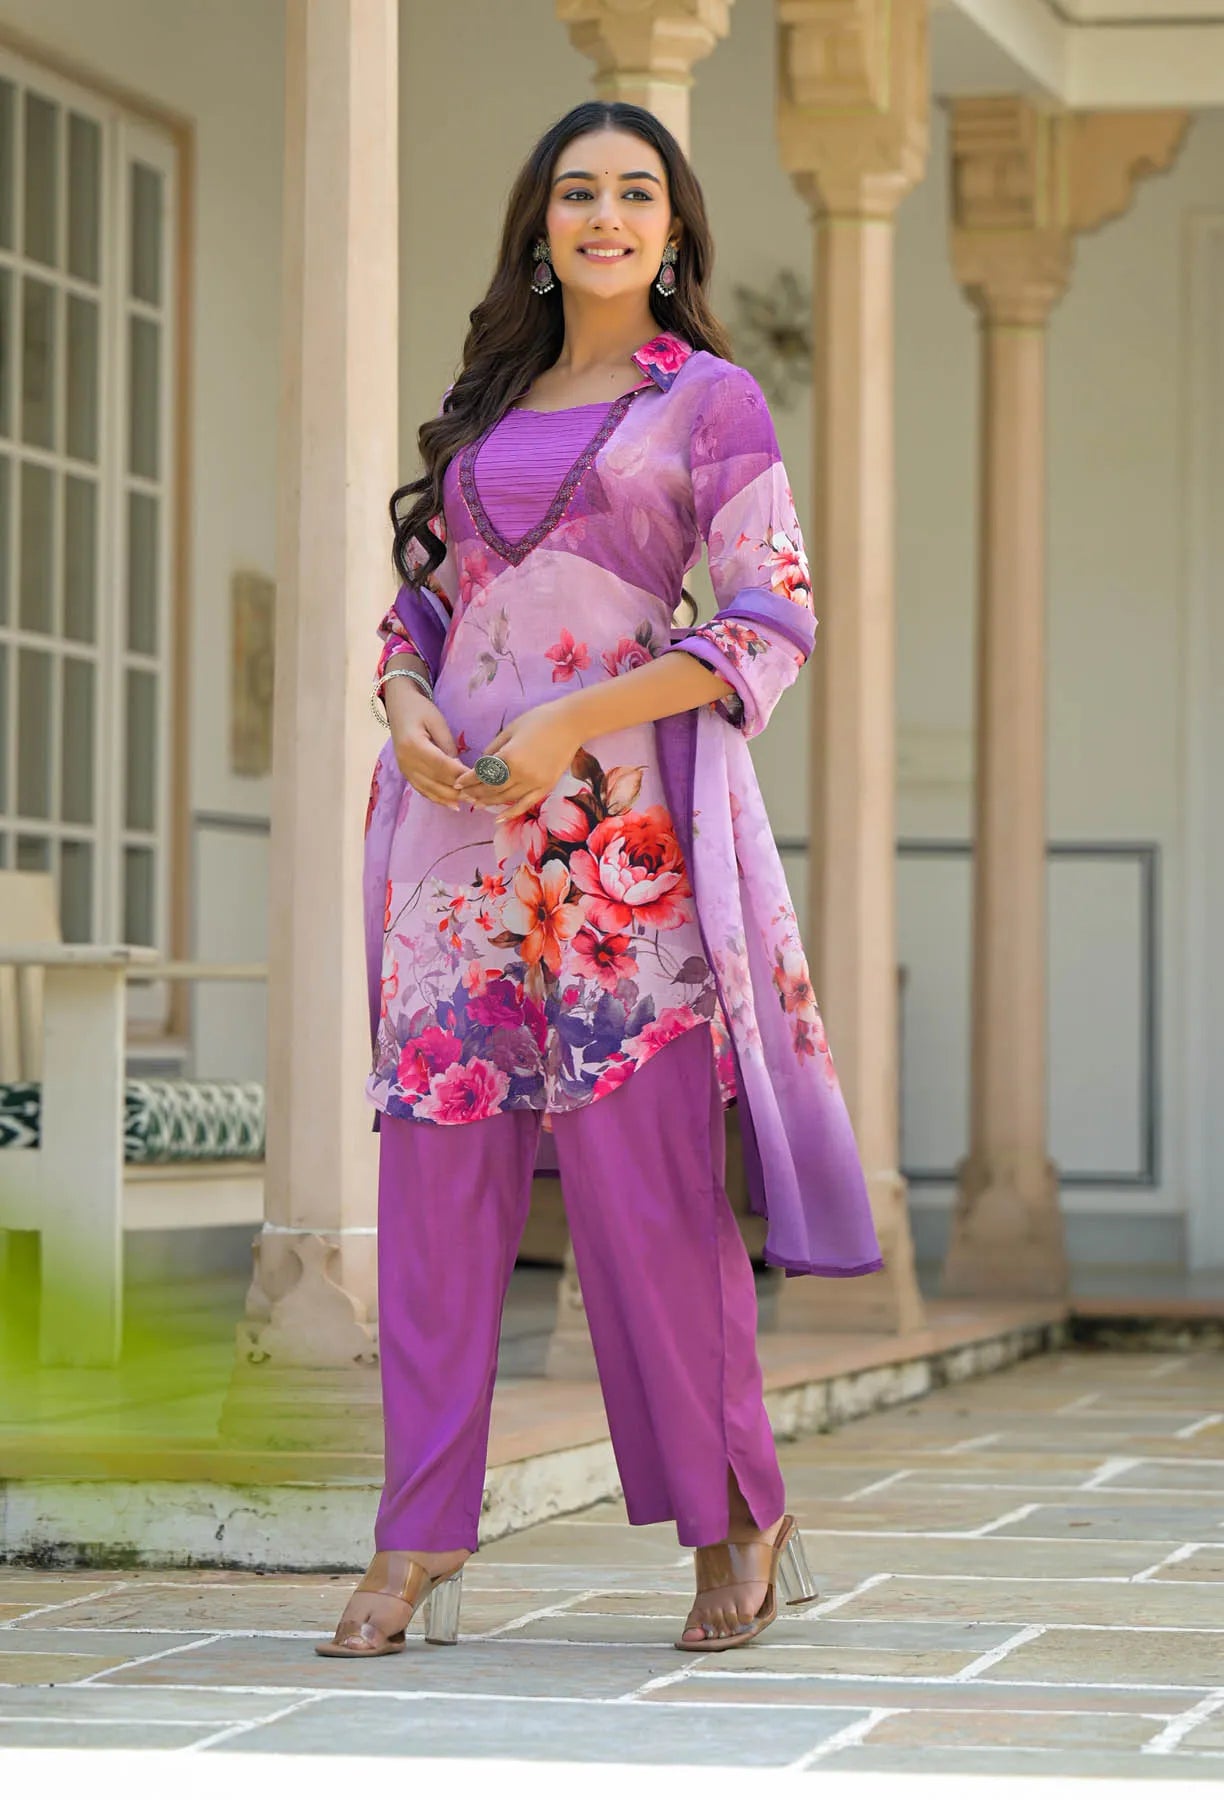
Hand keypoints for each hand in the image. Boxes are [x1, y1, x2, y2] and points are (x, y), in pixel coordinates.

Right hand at [389, 689, 467, 812]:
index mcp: (414, 745)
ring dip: (449, 798)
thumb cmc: (420, 709)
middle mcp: (406, 761)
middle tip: (478, 796)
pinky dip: (437, 798)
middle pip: (435, 781)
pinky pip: (422, 790)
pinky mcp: (405, 773)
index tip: (478, 781)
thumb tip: (460, 769)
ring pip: (429, 790)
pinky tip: (452, 804)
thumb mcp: (438, 722)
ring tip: (468, 802)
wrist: (398, 706)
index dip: (460, 775)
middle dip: (458, 791)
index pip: (441, 765)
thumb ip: (448, 746)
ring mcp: (404, 769)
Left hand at [453, 701, 582, 820]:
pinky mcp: (546, 787)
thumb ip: (494, 749)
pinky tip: (499, 818)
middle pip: (491, 789)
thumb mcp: (510, 729)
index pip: (482, 774)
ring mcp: (534, 782)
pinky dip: (511, 813)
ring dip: (489, 802)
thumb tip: (482, 765)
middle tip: (463, 795)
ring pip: (505, 798)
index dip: (468, 779)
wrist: (570, 723)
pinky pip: (525, 804)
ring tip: (477, 803)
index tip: (458, 783)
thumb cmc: (539, 720)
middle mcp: (520, 773)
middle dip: (475, 792)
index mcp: (509, 756)